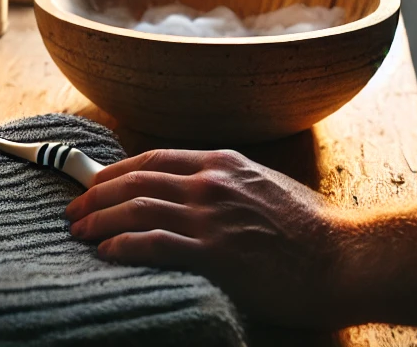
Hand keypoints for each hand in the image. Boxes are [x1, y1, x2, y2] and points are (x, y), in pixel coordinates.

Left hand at [65, 148, 347, 327]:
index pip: (153, 158)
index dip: (117, 171)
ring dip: (101, 220)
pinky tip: (106, 252)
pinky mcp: (215, 253)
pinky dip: (124, 245)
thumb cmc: (311, 229)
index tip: (94, 184)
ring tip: (79, 232)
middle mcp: (211, 182)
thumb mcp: (264, 186)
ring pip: (138, 208)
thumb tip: (196, 190)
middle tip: (73, 211)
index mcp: (222, 163)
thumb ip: (228, 183)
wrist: (343, 258)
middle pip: (137, 180)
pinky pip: (155, 243)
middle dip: (97, 195)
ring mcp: (212, 216)